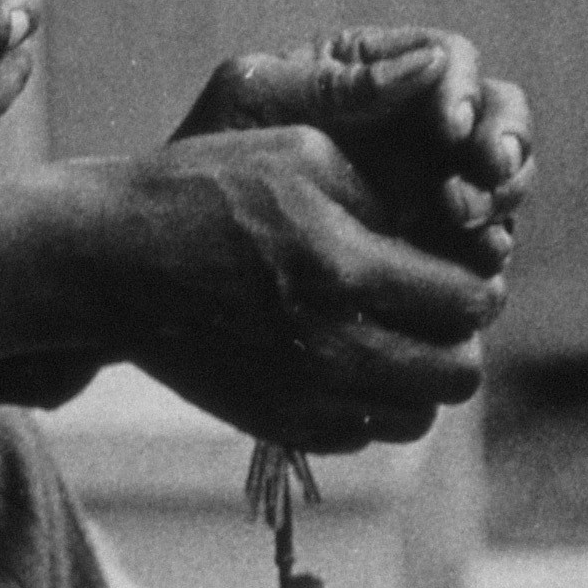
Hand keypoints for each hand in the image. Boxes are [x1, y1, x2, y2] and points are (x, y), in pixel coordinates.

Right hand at [109, 123, 507, 446]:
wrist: (109, 261)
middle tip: (431, 308)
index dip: (478, 282)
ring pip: (415, 416)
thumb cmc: (202, 190)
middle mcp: (330, 345)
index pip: (468, 302)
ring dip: (416, 378)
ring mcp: (301, 394)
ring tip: (390, 337)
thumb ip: (388, 193)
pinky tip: (341, 358)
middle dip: (457, 337)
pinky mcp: (275, 422)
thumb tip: (449, 230)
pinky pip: (360, 434)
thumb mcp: (300, 154)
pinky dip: (366, 403)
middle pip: (457, 374)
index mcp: (345, 268)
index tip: (462, 269)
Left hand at [177, 28, 532, 277]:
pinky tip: (468, 263)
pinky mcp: (431, 242)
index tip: (451, 129)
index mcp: (374, 71)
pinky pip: (478, 239)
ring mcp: (430, 181)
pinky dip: (483, 247)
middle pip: (496, 116)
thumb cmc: (204, 156)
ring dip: (502, 195)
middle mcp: (415, 121)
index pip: (451, 62)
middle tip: (486, 179)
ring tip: (469, 223)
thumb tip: (434, 62)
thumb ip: (335, 83)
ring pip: (500, 177)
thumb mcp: (254, 105)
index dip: (466, 92)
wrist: (171, 244)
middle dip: (503, 143)